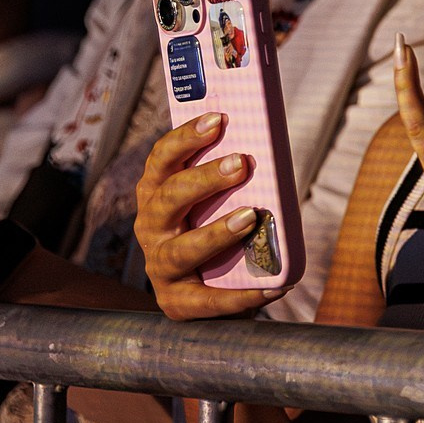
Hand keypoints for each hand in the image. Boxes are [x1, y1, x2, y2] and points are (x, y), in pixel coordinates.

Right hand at [134, 111, 283, 320]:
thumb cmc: (220, 234)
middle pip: (169, 198)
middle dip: (204, 179)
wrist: (210, 293)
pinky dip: (240, 295)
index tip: (217, 119)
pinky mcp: (175, 303)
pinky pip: (207, 300)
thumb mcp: (218, 203)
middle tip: (240, 163)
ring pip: (182, 249)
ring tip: (250, 217)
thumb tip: (269, 152)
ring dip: (216, 232)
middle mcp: (151, 227)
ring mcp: (159, 267)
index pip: (162, 160)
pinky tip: (272, 287)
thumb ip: (232, 182)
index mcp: (157, 194)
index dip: (185, 138)